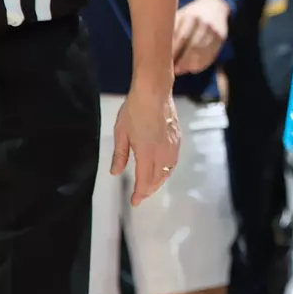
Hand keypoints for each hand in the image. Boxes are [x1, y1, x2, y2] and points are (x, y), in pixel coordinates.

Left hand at [113, 88, 179, 205]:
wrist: (154, 92)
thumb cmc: (134, 110)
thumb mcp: (121, 133)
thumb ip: (119, 155)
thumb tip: (115, 172)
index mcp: (146, 153)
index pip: (144, 180)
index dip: (139, 193)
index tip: (134, 201)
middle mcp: (162, 153)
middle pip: (157, 179)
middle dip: (148, 190)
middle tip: (141, 195)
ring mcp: (172, 146)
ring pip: (167, 172)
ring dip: (159, 181)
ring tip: (151, 185)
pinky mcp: (177, 139)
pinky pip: (173, 161)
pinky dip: (167, 171)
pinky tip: (162, 169)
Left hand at [172, 0, 229, 74]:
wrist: (213, 6)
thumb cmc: (189, 15)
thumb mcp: (179, 16)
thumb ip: (171, 30)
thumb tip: (156, 50)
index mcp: (190, 16)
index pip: (181, 37)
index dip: (173, 51)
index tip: (165, 60)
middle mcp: (204, 23)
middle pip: (193, 47)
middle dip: (182, 61)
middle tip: (172, 70)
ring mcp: (214, 31)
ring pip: (202, 53)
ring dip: (190, 65)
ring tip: (180, 70)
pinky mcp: (221, 38)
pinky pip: (211, 55)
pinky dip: (201, 64)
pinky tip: (192, 68)